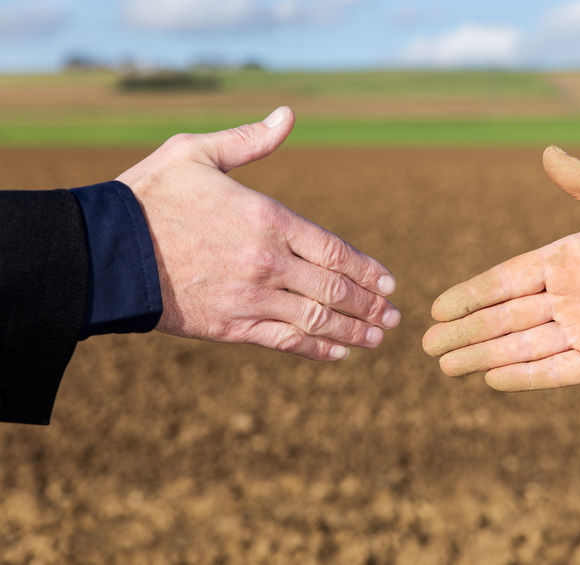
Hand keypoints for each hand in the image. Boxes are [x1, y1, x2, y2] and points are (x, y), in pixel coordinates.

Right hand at [117, 107, 399, 360]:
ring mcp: (251, 298)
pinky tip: (338, 353)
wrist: (103, 251)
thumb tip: (288, 116)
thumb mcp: (197, 153)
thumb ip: (249, 141)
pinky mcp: (230, 327)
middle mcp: (268, 262)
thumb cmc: (150, 196)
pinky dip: (316, 348)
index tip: (389, 281)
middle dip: (370, 303)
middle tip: (393, 315)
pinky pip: (284, 341)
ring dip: (354, 330)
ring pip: (317, 319)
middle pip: (334, 288)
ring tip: (379, 336)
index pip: (334, 249)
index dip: (367, 269)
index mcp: (267, 219)